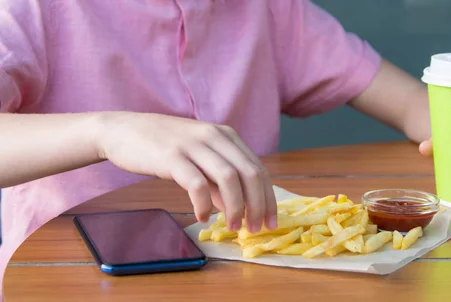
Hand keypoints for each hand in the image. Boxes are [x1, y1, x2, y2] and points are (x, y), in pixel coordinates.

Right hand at [95, 112, 276, 232]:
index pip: (258, 169)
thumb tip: (233, 207)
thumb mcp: (198, 158)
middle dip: (258, 205)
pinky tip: (202, 216)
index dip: (268, 198)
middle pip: (249, 174)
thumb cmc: (163, 146)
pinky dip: (204, 203)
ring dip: (235, 207)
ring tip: (233, 227)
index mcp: (226, 135)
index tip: (270, 221)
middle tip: (255, 229)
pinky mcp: (172, 156)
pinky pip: (196, 183)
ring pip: (228, 178)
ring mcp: (193, 144)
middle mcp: (214, 136)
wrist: (122, 130)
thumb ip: (217, 180)